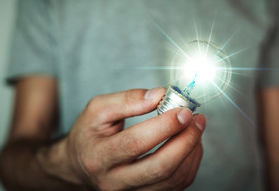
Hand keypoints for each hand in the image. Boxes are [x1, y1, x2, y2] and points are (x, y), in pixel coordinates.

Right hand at [55, 88, 205, 189]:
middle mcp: (114, 181)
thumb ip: (128, 99)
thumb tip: (160, 95)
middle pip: (159, 168)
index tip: (183, 110)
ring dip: (192, 151)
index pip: (136, 143)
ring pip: (172, 180)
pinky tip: (190, 144)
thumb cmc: (90, 133)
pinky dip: (190, 163)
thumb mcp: (98, 109)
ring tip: (196, 127)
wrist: (81, 163)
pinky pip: (177, 185)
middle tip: (197, 119)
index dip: (164, 126)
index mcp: (99, 156)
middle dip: (185, 141)